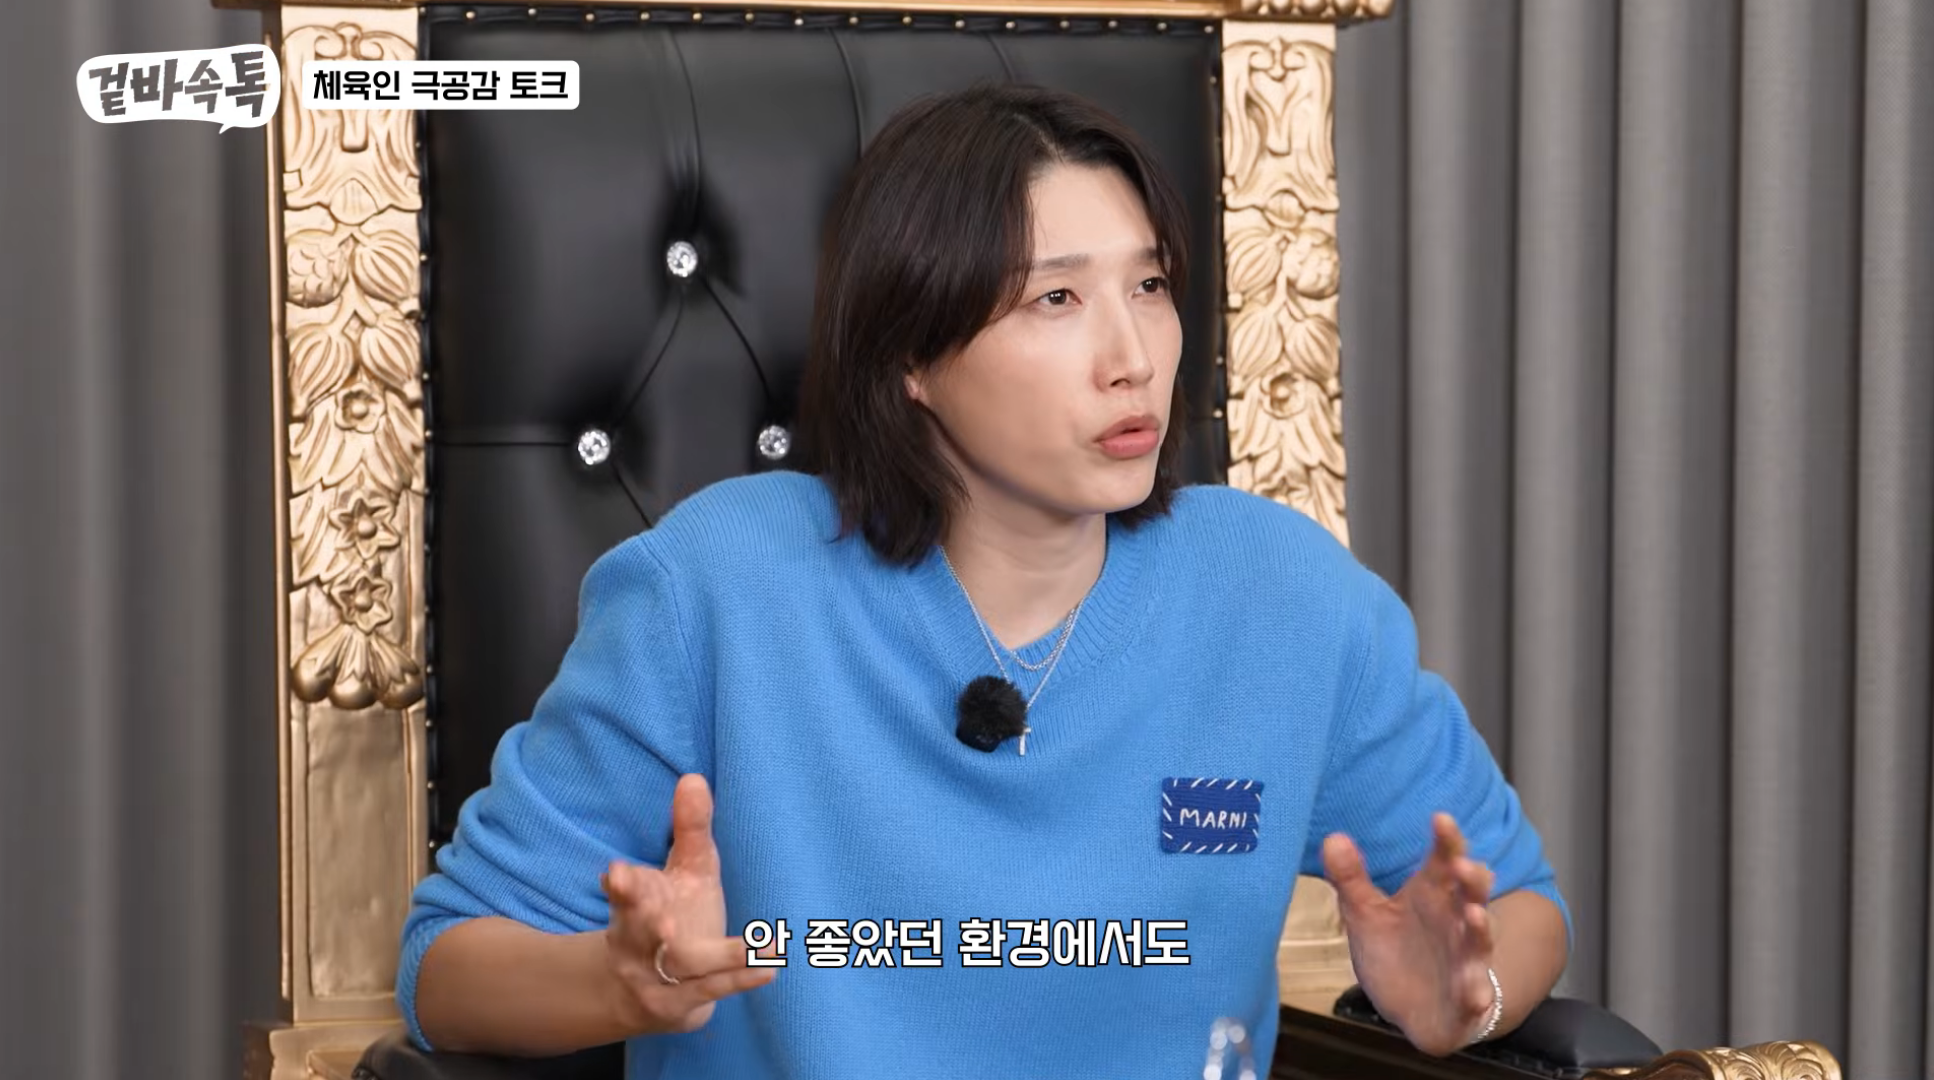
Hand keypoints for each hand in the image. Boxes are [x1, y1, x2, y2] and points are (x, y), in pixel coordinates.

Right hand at [600, 774, 774, 1034]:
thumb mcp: (682, 871)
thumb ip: (688, 830)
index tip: (617, 875)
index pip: (624, 893)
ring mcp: (655, 976)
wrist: (642, 992)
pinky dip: (739, 979)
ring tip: (743, 949)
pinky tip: (769, 968)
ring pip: (678, 966)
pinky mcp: (677, 1004)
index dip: (621, 885)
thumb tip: (694, 778)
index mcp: (635, 903)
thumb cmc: (671, 913)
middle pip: (640, 932)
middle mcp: (637, 941)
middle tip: (662, 918)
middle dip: (648, 924)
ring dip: (711, 957)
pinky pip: (710, 990)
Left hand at [1322, 812, 1496, 1056]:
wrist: (1414, 1009)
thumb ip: (1350, 878)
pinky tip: (1475, 995)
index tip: (1440, 817)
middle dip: (1471, 878)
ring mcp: (1465, 960)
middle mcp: (1456, 922)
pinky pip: (1476, 994)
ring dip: (1480, 927)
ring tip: (1474, 914)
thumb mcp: (1366, 914)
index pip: (1444, 860)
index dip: (1446, 840)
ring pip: (1479, 940)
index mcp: (1432, 895)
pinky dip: (1477, 993)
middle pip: (1471, 893)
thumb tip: (1332, 838)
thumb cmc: (1395, 952)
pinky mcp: (1467, 996)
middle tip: (1460, 864)